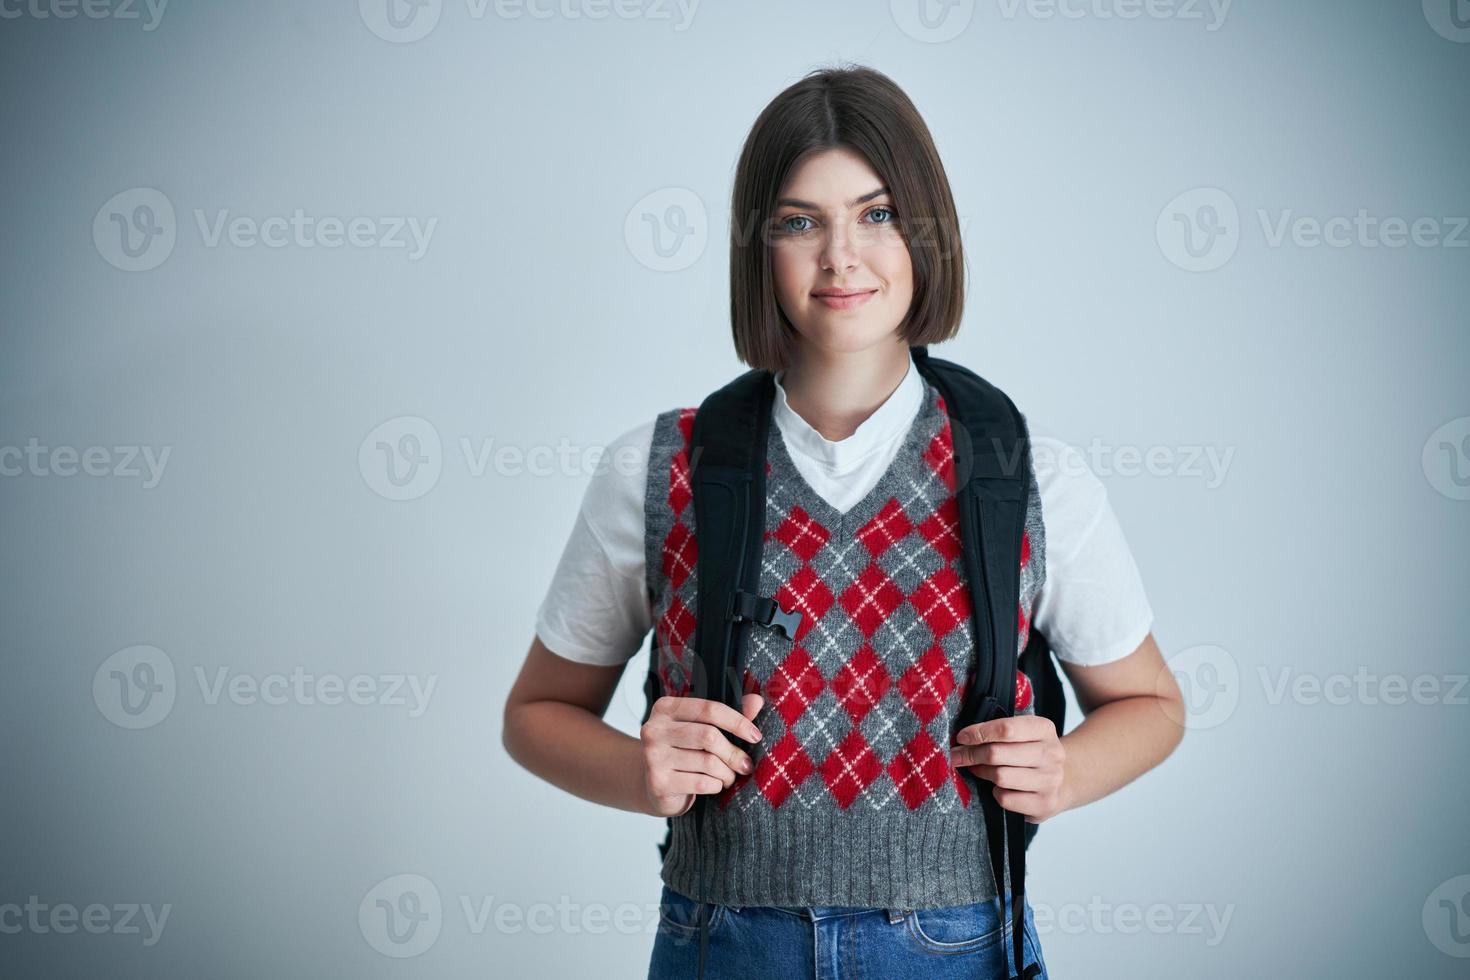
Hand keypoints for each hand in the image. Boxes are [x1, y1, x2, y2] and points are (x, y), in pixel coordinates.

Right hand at [638, 693, 764, 817]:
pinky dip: (715, 786)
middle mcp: (654, 729)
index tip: (755, 736)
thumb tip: (756, 701)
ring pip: (708, 762)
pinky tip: (713, 785)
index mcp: (665, 708)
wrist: (654, 787)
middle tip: (745, 765)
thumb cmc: (682, 753)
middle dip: (733, 753)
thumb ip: (728, 715)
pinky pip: (701, 783)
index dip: (737, 722)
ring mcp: (653, 757)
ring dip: (726, 773)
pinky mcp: (658, 782)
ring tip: (728, 777)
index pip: (709, 709)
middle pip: (709, 736)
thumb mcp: (701, 729)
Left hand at [950, 715, 1067, 823]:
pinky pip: (1006, 799)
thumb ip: (998, 732)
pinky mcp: (1044, 804)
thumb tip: (963, 740)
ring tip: (980, 770)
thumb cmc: (1032, 754)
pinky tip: (1000, 788)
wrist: (1065, 780)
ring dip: (983, 773)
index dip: (978, 733)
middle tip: (959, 756)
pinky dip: (996, 793)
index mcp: (1044, 729)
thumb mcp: (1023, 734)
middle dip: (972, 754)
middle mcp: (1052, 754)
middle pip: (997, 754)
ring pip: (1000, 777)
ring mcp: (1050, 780)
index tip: (962, 737)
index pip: (1006, 729)